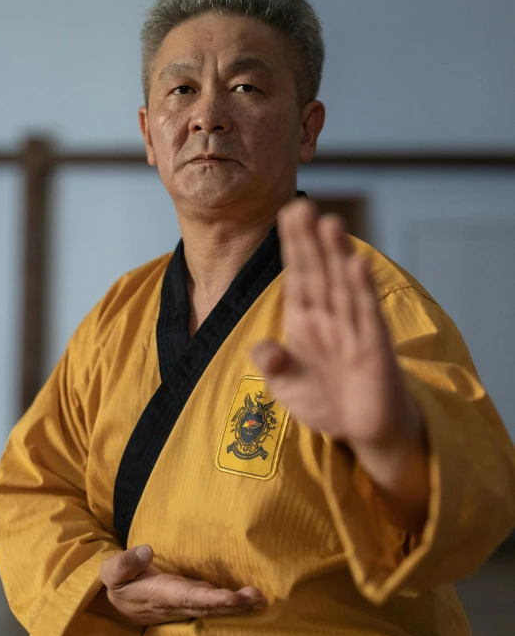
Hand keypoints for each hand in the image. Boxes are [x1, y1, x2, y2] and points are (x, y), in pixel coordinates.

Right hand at [88, 545, 266, 626]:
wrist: (116, 606)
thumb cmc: (118, 584)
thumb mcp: (112, 572)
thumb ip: (126, 562)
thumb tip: (147, 550)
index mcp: (160, 595)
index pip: (189, 598)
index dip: (212, 600)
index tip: (233, 598)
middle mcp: (177, 604)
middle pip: (209, 607)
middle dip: (234, 605)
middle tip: (258, 598)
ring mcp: (186, 605)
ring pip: (215, 609)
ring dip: (239, 606)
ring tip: (261, 599)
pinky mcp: (191, 602)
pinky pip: (214, 606)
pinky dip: (234, 605)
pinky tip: (252, 601)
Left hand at [252, 198, 415, 447]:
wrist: (364, 429)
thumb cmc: (324, 402)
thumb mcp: (287, 387)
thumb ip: (274, 366)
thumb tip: (262, 348)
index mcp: (303, 322)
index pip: (298, 277)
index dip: (293, 247)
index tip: (286, 215)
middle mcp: (328, 318)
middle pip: (318, 273)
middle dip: (310, 241)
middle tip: (301, 206)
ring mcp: (352, 329)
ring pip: (342, 286)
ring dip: (336, 256)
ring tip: (329, 224)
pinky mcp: (374, 346)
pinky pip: (366, 315)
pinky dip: (362, 291)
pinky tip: (356, 265)